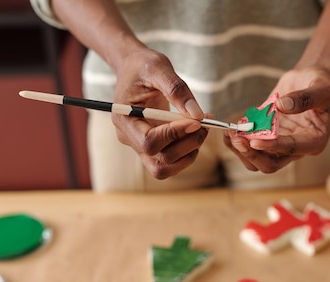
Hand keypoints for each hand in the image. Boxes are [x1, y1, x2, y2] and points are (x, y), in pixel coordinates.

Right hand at [111, 47, 207, 178]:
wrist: (134, 68)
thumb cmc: (143, 65)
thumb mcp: (159, 67)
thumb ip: (177, 89)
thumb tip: (197, 115)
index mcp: (124, 119)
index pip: (149, 142)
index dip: (175, 135)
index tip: (195, 120)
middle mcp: (129, 138)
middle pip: (159, 160)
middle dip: (187, 145)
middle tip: (205, 124)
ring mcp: (140, 145)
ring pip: (165, 168)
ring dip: (189, 153)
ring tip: (202, 129)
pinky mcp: (153, 146)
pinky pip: (171, 162)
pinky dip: (188, 152)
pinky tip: (196, 132)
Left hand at [225, 67, 329, 172]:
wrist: (310, 80)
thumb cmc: (322, 84)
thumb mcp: (322, 87)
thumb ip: (305, 98)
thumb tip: (282, 106)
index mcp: (314, 141)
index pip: (291, 148)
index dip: (272, 147)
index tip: (254, 140)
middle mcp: (296, 149)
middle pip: (271, 164)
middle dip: (252, 154)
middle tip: (237, 138)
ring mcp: (280, 145)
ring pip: (257, 160)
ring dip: (241, 151)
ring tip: (229, 133)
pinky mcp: (267, 137)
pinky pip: (250, 147)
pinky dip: (237, 141)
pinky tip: (229, 128)